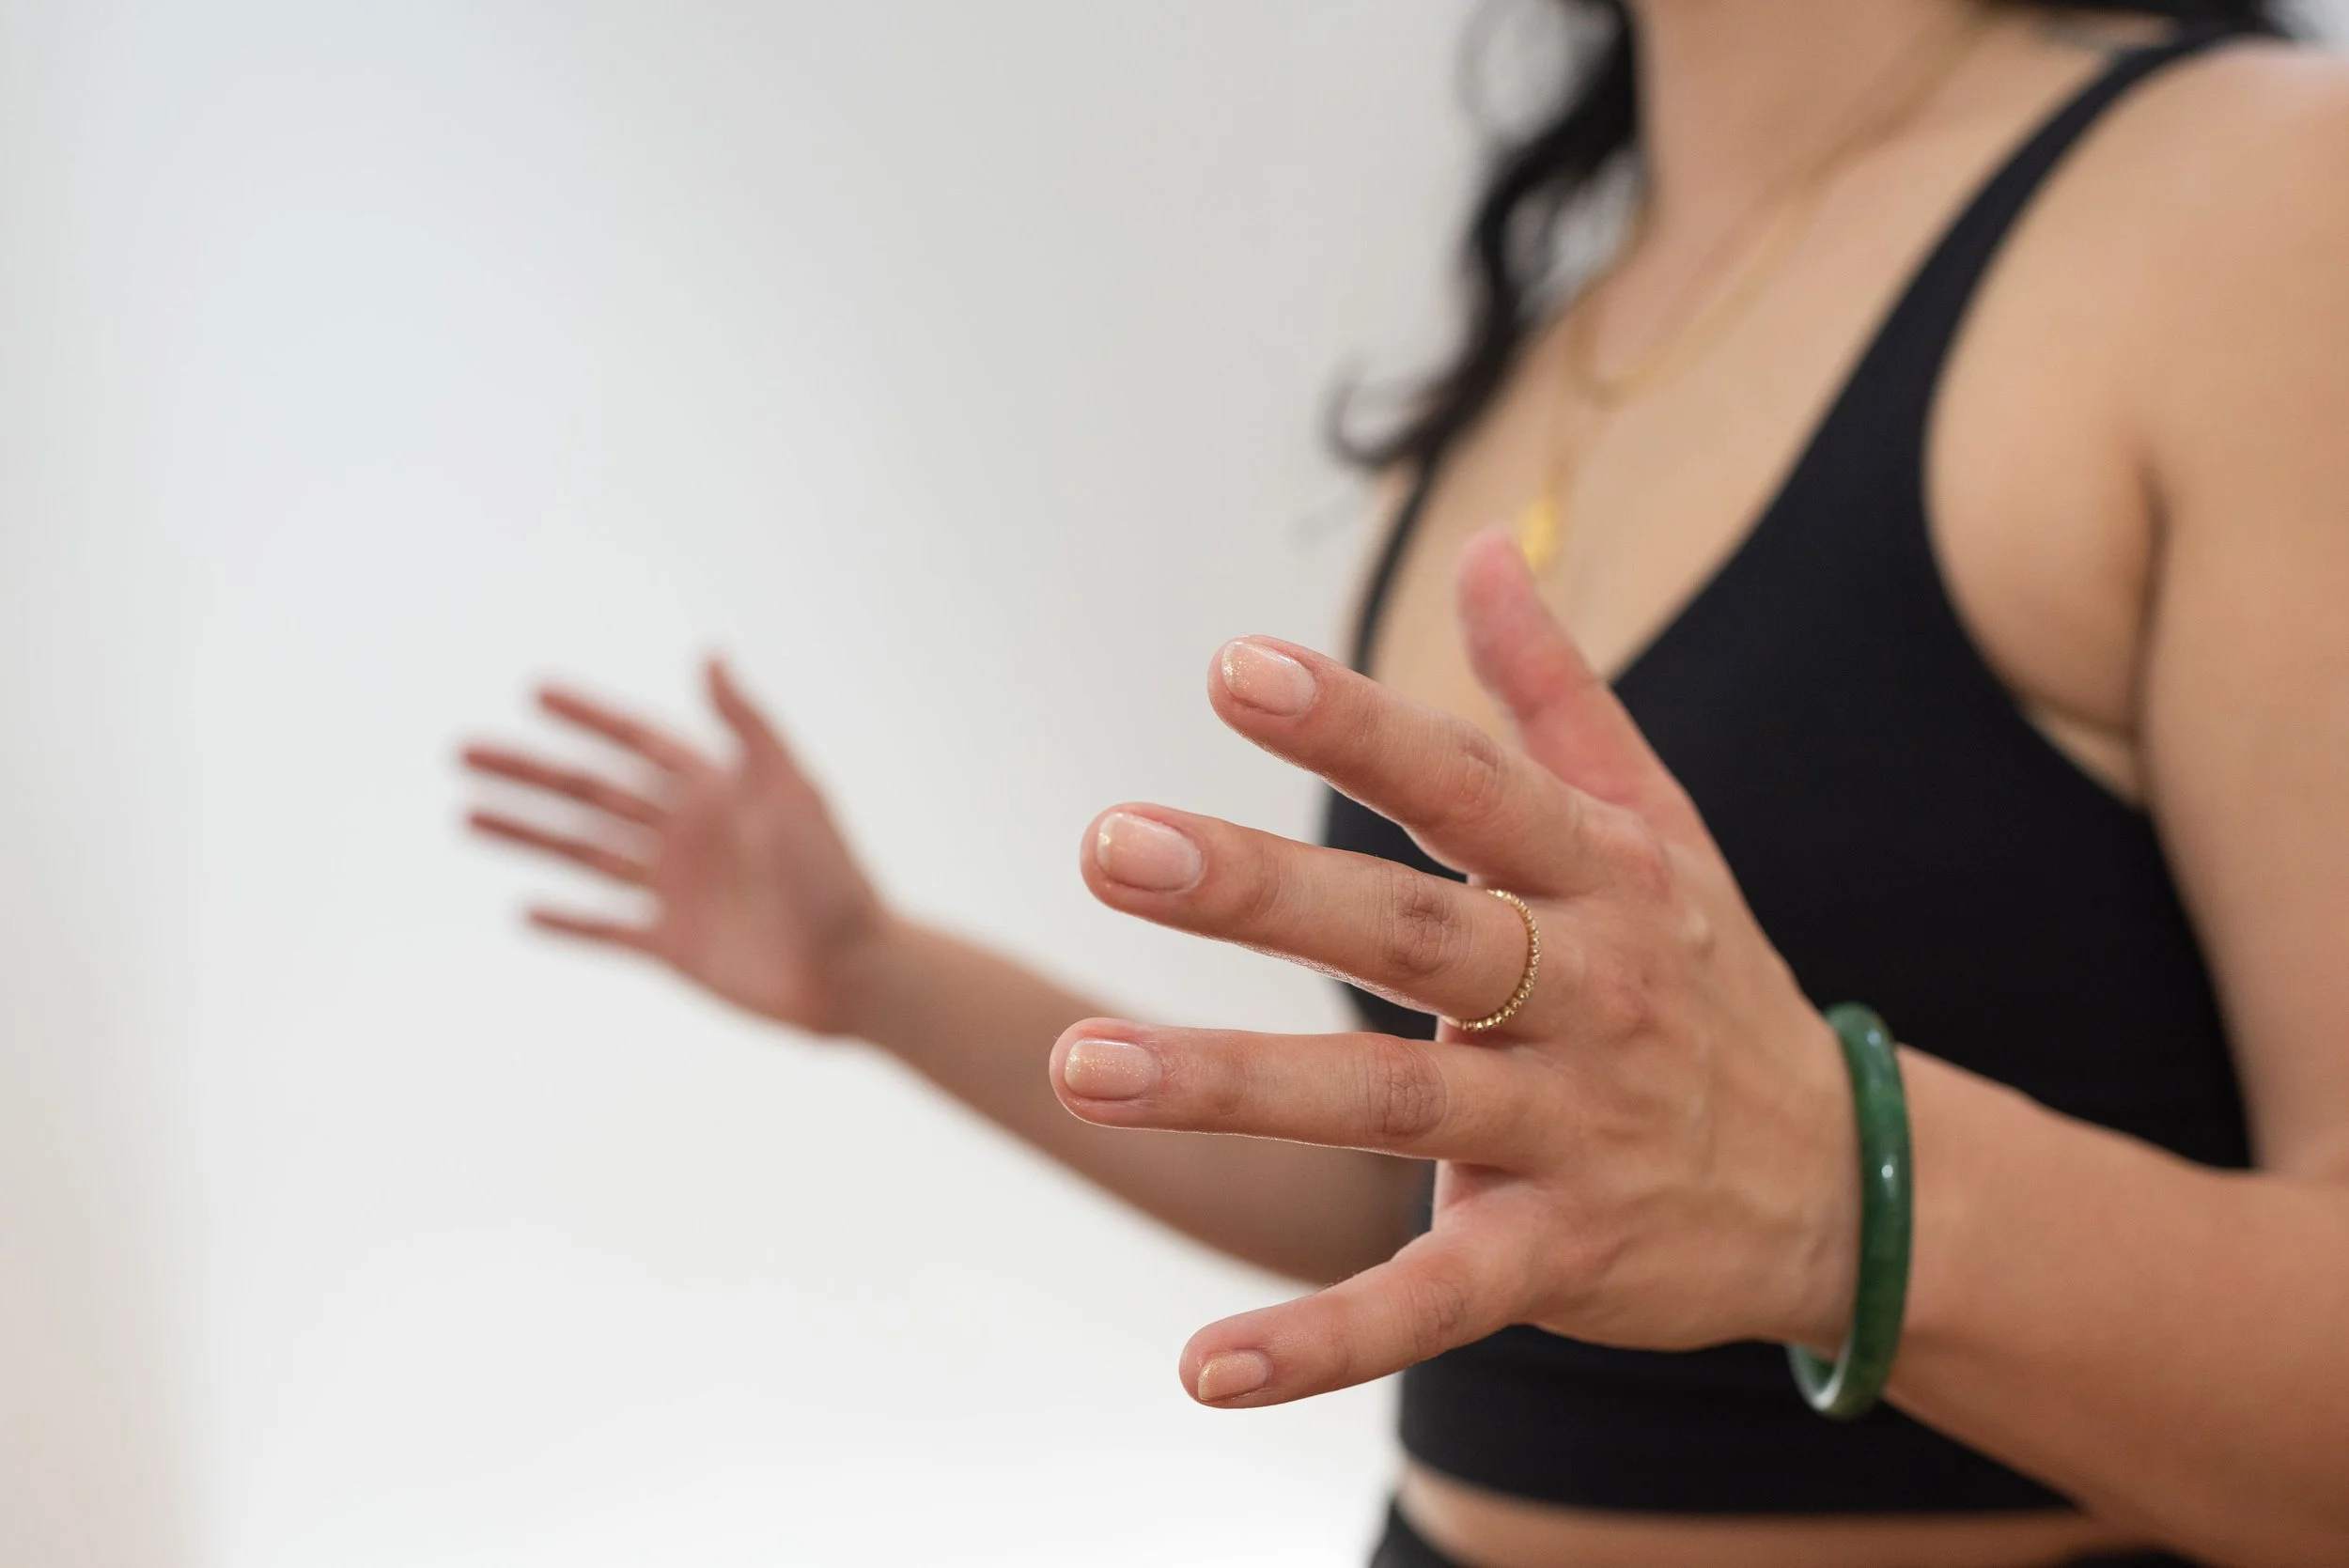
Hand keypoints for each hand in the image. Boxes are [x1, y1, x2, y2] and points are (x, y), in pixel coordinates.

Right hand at [462, 659, 890, 1034]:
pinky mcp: (673, 947)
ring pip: (585, 856)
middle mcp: (688, 835)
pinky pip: (606, 930)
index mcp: (715, 791)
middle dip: (530, 773)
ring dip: (528, 835)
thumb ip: (748, 726)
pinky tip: (524, 909)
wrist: (855, 970)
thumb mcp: (792, 790)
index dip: (588, 718)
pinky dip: (566, 923)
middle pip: (592, 795)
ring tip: (466, 816)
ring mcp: (676, 891)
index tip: (533, 694)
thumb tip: (709, 654)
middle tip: (463, 752)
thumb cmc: (835, 874)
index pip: (637, 743)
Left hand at [1051, 529, 1859, 1406]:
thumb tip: (1483, 545)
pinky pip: (1429, 1301)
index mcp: (1600, 876)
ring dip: (1235, 1087)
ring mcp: (1571, 1130)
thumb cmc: (1711, 975)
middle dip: (1261, 893)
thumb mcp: (1659, 823)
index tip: (1230, 667)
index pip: (1465, 786)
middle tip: (1110, 845)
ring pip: (1389, 1105)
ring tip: (1083, 1070)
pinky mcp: (1554, 1257)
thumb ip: (1554, 693)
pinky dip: (1323, 1341)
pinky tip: (1203, 1366)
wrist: (1840, 1181)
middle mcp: (1586, 993)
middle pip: (1412, 934)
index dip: (1356, 726)